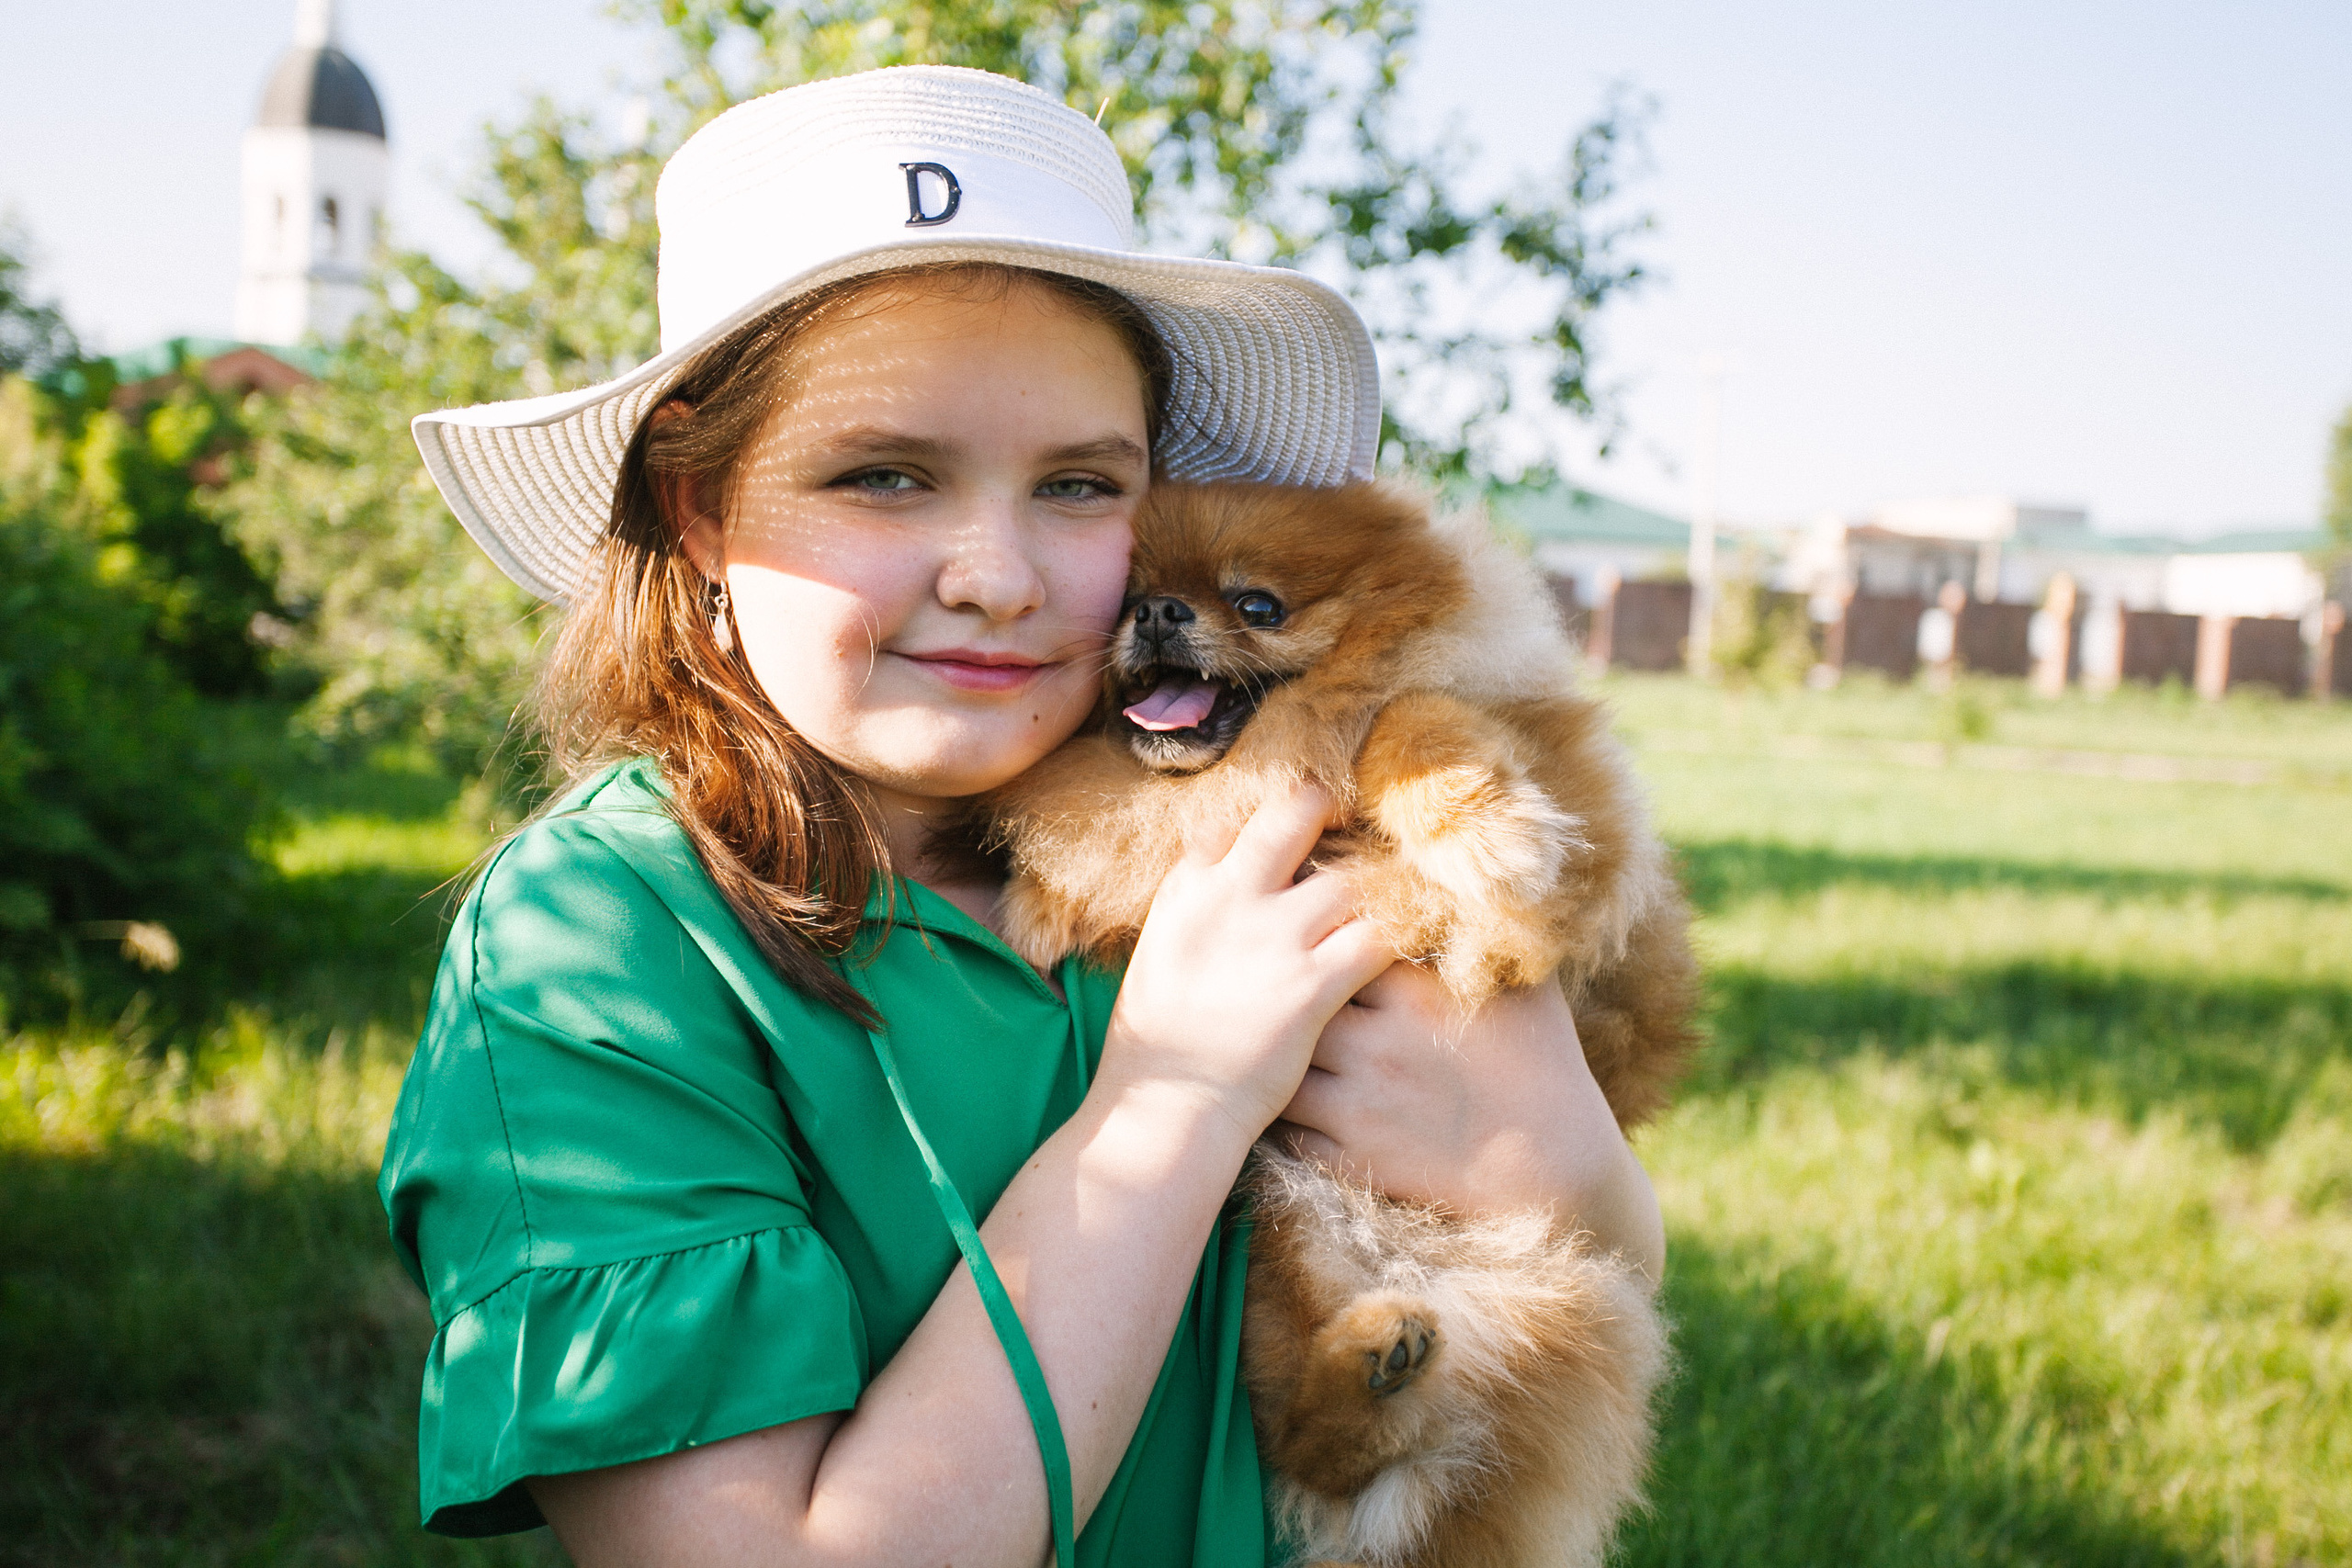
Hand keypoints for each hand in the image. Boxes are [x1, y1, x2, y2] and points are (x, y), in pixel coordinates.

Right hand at [1097, 784, 1395, 1143]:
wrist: (1166, 1108)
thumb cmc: (1158, 1044)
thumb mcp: (1158, 954)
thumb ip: (1195, 909)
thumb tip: (1225, 882)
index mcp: (1188, 889)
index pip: (1236, 817)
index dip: (1270, 816)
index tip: (1295, 826)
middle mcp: (1232, 897)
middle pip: (1296, 813)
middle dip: (1328, 807)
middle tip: (1351, 820)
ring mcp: (1275, 939)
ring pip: (1351, 876)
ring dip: (1374, 883)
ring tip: (1389, 894)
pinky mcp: (1313, 986)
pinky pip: (1378, 936)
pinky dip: (1398, 933)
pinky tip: (1406, 942)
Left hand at [1278, 962, 1664, 1277]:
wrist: (1555, 1165)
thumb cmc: (1544, 1062)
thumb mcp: (1524, 981)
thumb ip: (1484, 932)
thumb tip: (1467, 881)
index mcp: (1412, 991)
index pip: (1333, 942)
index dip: (1316, 937)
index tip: (1309, 934)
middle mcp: (1374, 1044)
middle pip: (1292, 1003)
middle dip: (1281, 995)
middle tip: (1270, 986)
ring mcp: (1358, 1104)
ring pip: (1280, 1067)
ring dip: (1276, 1056)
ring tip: (1273, 1044)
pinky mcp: (1352, 1157)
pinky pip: (1287, 1130)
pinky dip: (1282, 1113)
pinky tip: (1287, 1096)